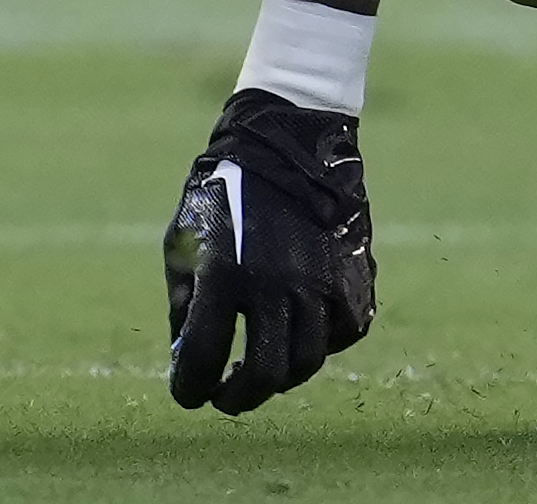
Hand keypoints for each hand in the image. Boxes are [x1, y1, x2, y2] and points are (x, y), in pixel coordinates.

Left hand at [163, 88, 376, 414]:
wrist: (288, 138)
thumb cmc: (223, 189)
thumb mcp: (184, 239)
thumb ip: (184, 300)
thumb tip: (188, 355)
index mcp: (224, 274)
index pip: (203, 358)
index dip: (189, 388)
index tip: (188, 394)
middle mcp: (276, 284)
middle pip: (265, 374)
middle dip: (240, 397)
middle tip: (227, 397)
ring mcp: (320, 281)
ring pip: (307, 361)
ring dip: (281, 375)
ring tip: (264, 368)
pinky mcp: (352, 274)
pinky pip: (343, 331)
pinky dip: (321, 342)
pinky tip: (301, 332)